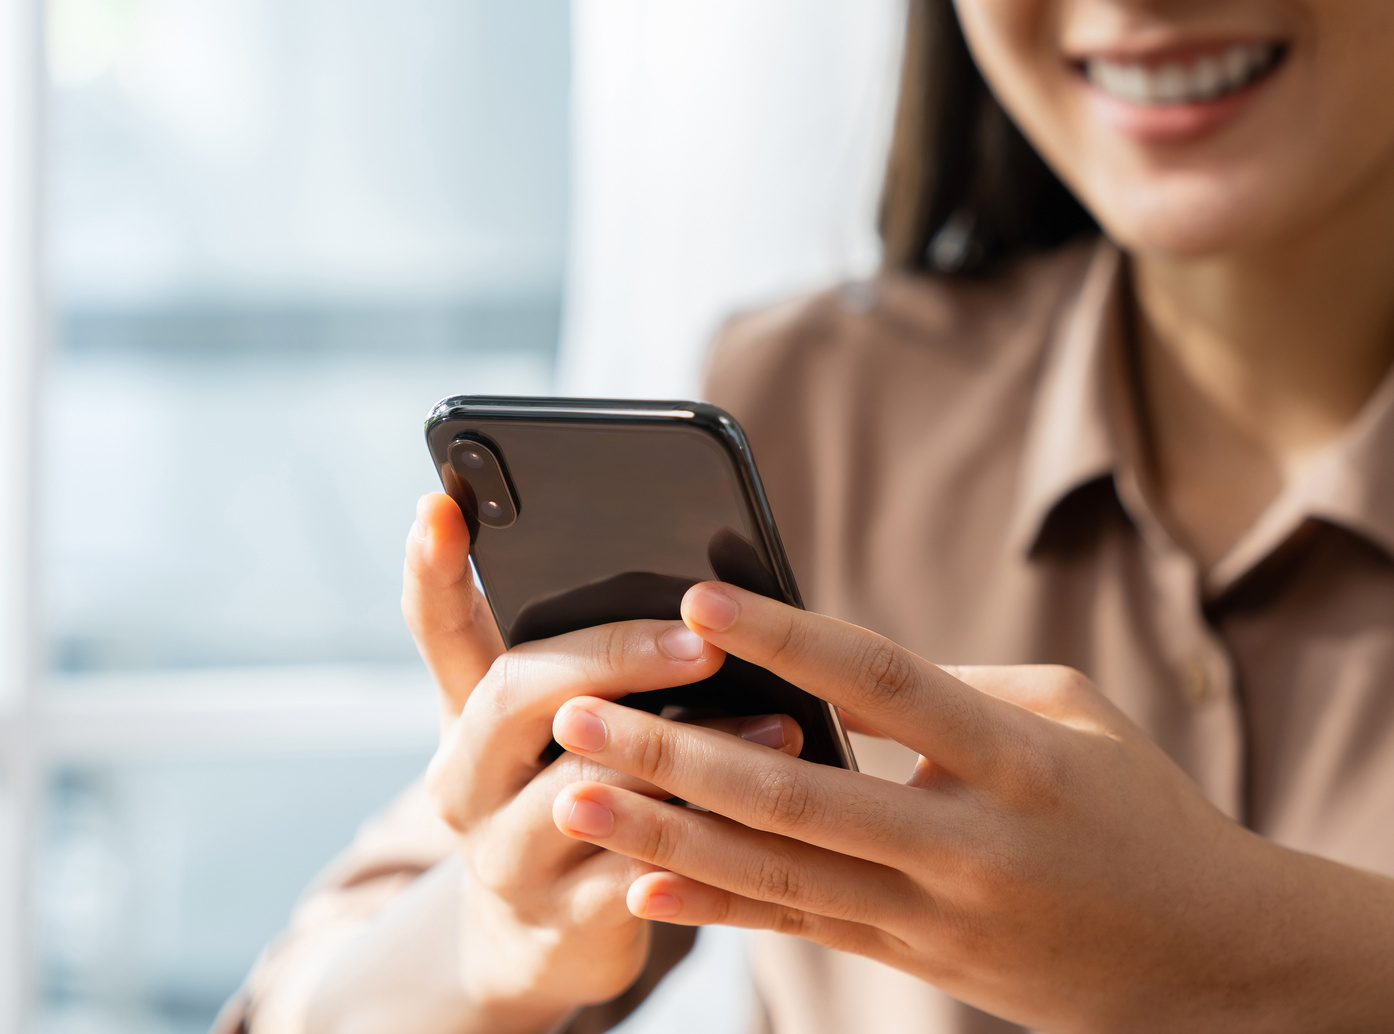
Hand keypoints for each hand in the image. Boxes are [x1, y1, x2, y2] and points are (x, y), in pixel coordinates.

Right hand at [403, 497, 800, 1029]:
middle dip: (612, 656)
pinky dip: (707, 840)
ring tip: (775, 724)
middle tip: (698, 639)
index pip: (438, 627)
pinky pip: (639, 876)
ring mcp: (505, 857)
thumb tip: (694, 583)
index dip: (433, 569)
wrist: (528, 947)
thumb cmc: (560, 800)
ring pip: (586, 790)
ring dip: (688, 752)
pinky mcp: (563, 924)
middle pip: (513, 695)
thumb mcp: (548, 732)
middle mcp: (465, 781)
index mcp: (464, 715)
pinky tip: (767, 818)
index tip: (440, 504)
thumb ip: (588, 663)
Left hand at [548, 581, 1393, 1033]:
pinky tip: (638, 886)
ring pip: (776, 875)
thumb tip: (826, 666)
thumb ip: (950, 687)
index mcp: (1016, 762)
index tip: (697, 599)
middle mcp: (967, 846)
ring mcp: (935, 916)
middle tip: (576, 710)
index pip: (884, 685)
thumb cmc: (1136, 809)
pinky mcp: (914, 959)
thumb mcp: (1070, 717)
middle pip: (796, 795)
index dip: (787, 640)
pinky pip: (799, 929)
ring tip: (574, 795)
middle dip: (674, 754)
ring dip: (664, 835)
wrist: (1204, 958)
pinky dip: (715, 909)